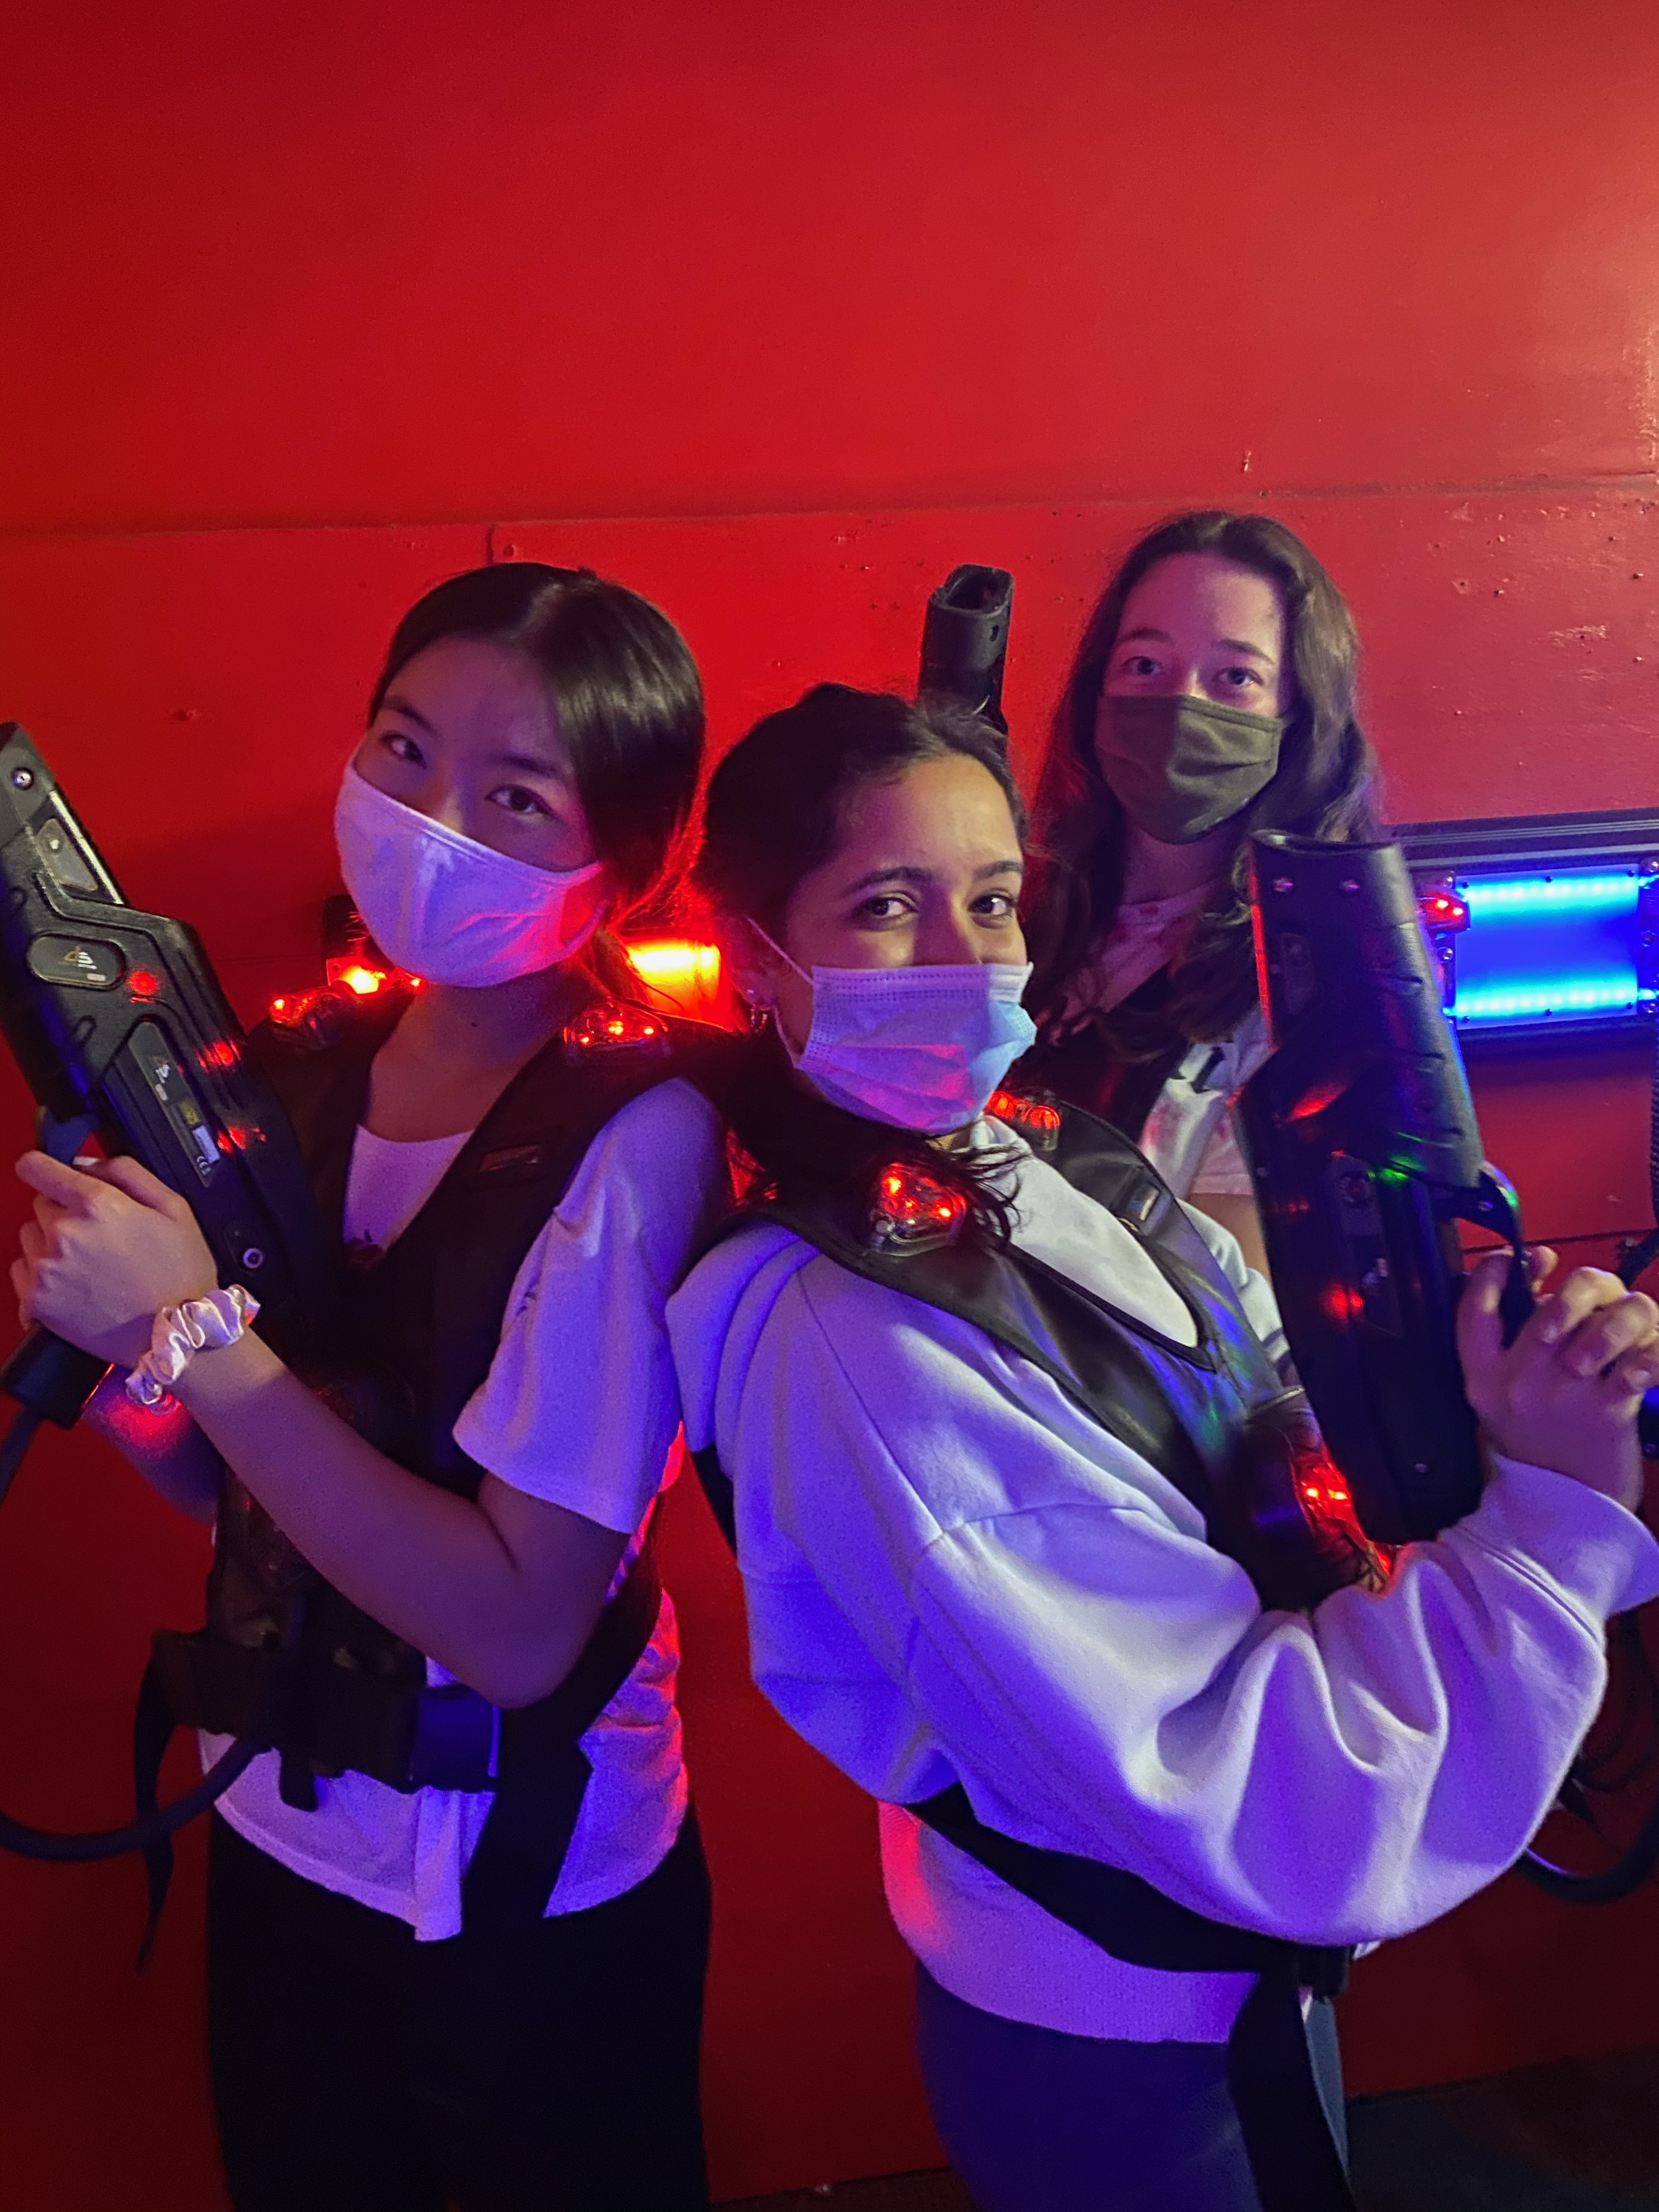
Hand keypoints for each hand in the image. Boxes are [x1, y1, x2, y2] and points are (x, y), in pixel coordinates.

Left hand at [11, 1152, 216, 1367]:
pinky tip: (73, 1284)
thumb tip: (84, 1163)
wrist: (174, 1336)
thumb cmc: (180, 1274)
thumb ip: (127, 1172)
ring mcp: (46, 1268)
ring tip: (87, 1263)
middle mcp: (64, 1233)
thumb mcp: (174, 1208)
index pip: (37, 1167)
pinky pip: (21, 1271)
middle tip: (98, 1235)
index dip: (42, 1167)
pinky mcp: (37, 1301)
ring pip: (29, 1236)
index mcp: (97, 1204)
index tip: (47, 1173)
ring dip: (50, 1242)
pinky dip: (40, 1274)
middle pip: (40, 1203)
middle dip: (63, 1211)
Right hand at [1457, 1248, 1658, 1509]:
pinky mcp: (1607, 1410)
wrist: (1568, 1507)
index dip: (1491, 1272)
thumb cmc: (1540, 1441)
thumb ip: (1511, 1336)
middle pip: (1552, 1306)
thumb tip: (1536, 1265)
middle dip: (1584, 1293)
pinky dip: (1652, 1352)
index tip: (1516, 1258)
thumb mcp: (1503, 1393)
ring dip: (1624, 1320)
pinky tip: (1647, 1360)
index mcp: (1483, 1378)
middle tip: (1595, 1300)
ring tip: (1626, 1332)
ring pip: (1604, 1323)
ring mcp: (1563, 1395)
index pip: (1474, 1310)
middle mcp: (1518, 1383)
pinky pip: (1640, 1359)